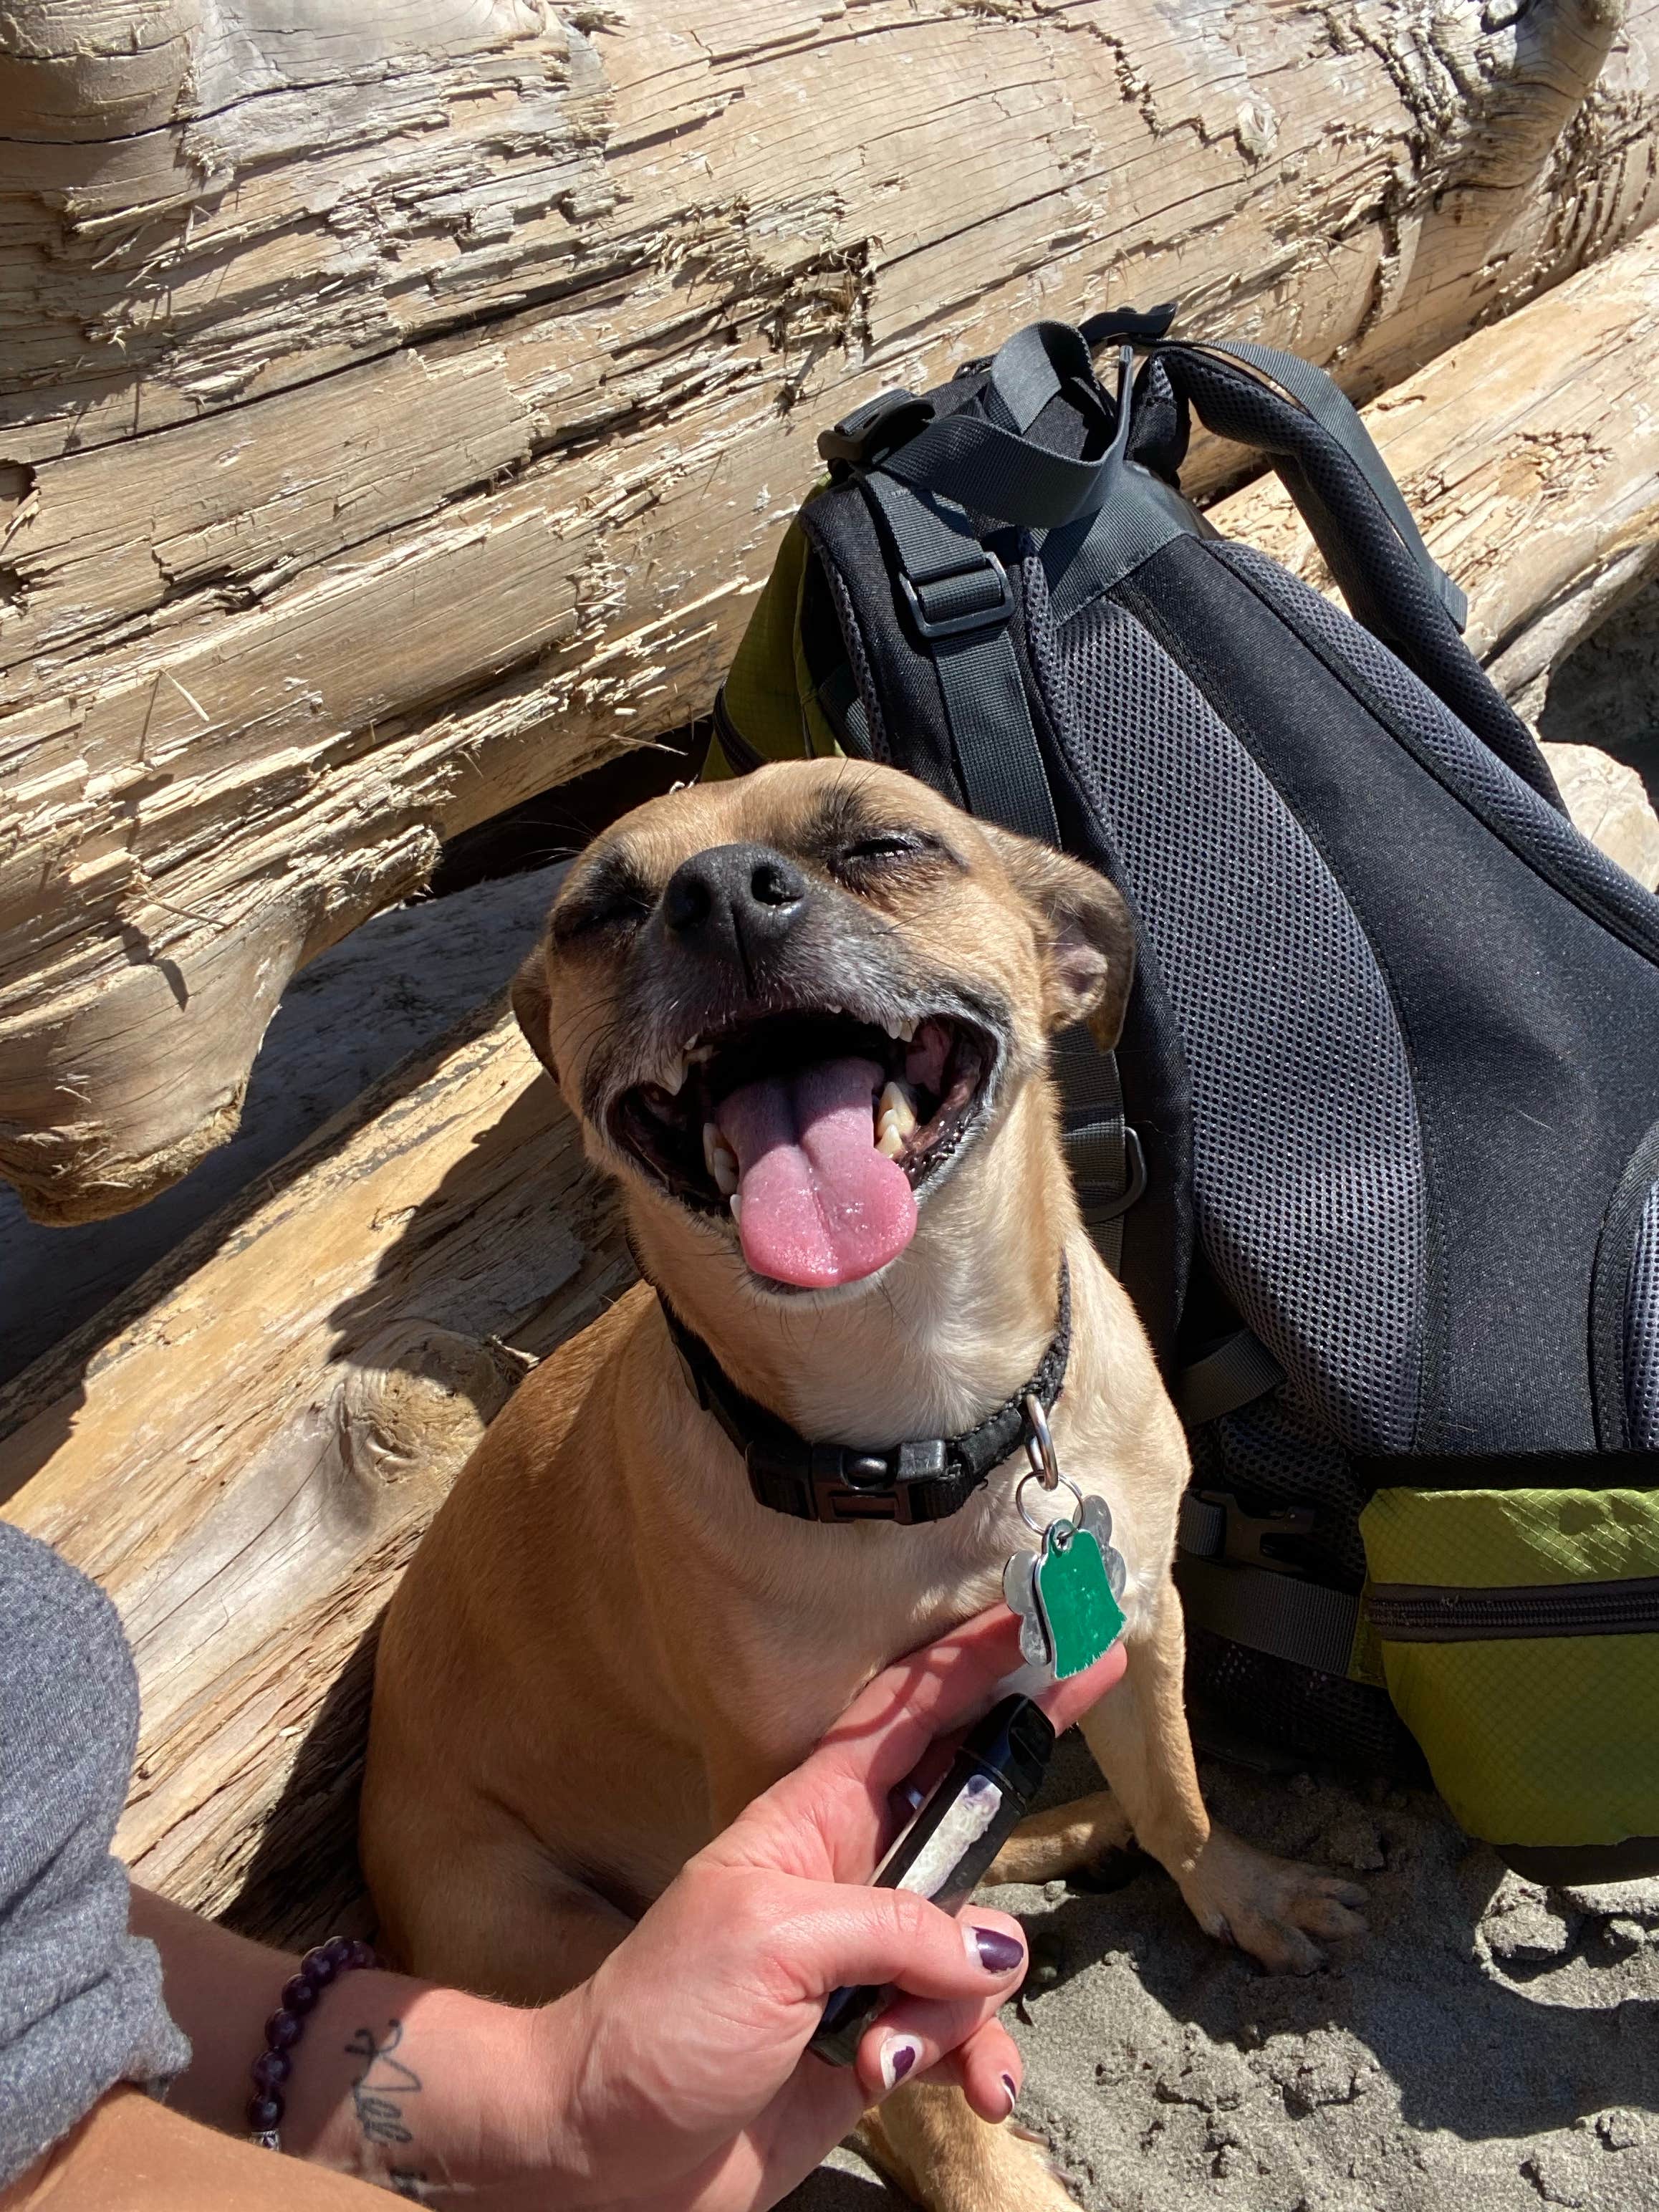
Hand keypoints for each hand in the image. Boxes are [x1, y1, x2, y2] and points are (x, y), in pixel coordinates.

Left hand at [531, 1608, 1126, 2211]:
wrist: (603, 2153)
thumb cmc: (656, 2024)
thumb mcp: (769, 1944)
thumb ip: (894, 1930)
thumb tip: (989, 1950)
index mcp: (811, 1820)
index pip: (909, 1717)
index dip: (978, 1660)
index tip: (1047, 1617)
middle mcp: (851, 1876)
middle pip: (963, 1804)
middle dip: (1022, 1760)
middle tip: (1092, 1678)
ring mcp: (868, 1958)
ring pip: (976, 1944)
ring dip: (959, 2001)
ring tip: (888, 2045)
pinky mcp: (880, 2037)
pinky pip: (965, 2031)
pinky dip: (973, 2061)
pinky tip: (962, 2091)